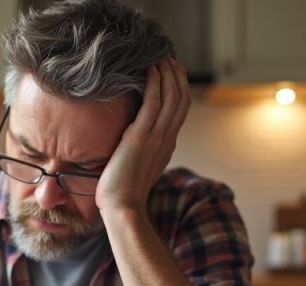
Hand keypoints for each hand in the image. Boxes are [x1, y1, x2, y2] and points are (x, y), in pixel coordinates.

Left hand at [96, 57, 190, 212]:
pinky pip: (153, 103)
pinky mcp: (141, 137)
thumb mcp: (140, 167)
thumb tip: (134, 138)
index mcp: (168, 145)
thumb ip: (143, 150)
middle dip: (176, 75)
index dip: (179, 88)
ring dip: (167, 73)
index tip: (173, 72)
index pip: (180, 110)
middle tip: (169, 58)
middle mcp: (167, 139)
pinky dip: (154, 82)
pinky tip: (149, 69)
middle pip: (181, 99)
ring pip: (171, 97)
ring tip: (160, 57)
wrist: (124, 208)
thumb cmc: (125, 193)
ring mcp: (156, 137)